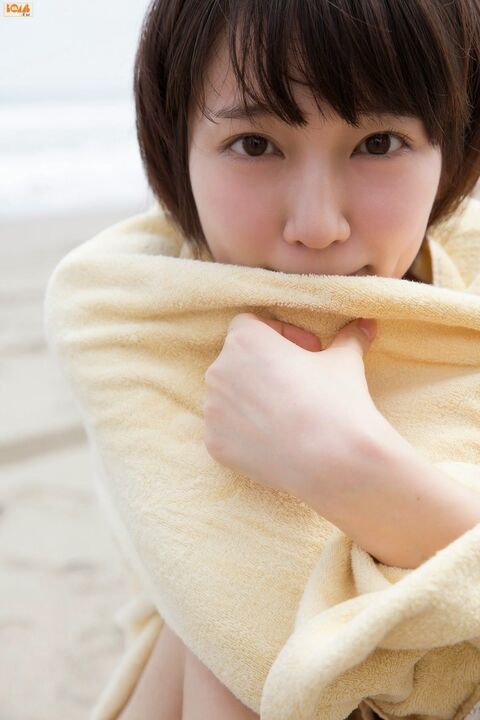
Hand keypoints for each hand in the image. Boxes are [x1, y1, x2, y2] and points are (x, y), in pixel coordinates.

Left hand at [203, 313, 391, 512]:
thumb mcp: (345, 361)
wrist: (333, 460)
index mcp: (244, 340)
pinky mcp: (214, 443)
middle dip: (264, 368)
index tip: (307, 351)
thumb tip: (367, 324)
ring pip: (229, 397)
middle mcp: (219, 370)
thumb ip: (349, 338)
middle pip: (237, 361)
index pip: (250, 325)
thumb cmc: (336, 401)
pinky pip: (225, 430)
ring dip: (252, 400)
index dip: (280, 335)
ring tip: (286, 415)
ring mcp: (212, 410)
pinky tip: (275, 439)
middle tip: (297, 384)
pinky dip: (245, 431)